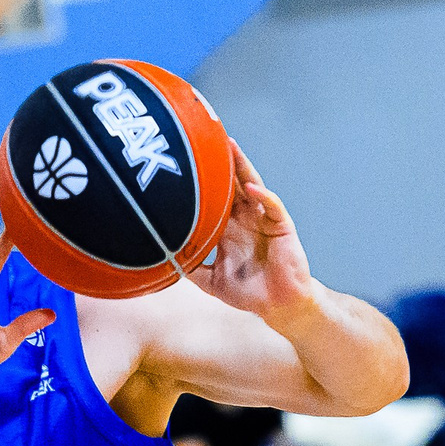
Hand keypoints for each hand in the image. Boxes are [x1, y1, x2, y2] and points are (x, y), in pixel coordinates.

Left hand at [190, 141, 317, 327]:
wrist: (278, 306)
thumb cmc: (249, 292)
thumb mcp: (210, 282)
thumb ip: (191, 270)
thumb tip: (162, 266)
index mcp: (229, 228)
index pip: (214, 197)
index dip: (202, 180)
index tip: (183, 162)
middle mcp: (246, 218)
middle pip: (231, 184)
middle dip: (220, 162)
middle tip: (205, 138)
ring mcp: (264, 219)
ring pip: (252, 186)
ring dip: (242, 166)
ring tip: (230, 146)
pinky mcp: (282, 227)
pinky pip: (273, 207)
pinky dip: (263, 196)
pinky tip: (250, 188)